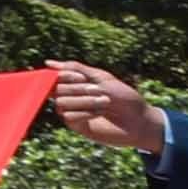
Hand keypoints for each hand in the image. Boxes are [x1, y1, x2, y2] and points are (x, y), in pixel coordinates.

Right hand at [38, 63, 167, 153]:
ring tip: (105, 102)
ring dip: (85, 101)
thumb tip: (48, 62)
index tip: (82, 77)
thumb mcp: (101, 77)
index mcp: (75, 82)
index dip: (64, 76)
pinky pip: (68, 116)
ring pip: (62, 103)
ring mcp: (72, 111)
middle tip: (99, 91)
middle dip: (79, 89)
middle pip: (58, 89)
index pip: (55, 76)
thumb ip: (75, 68)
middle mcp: (70, 96)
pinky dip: (84, 113)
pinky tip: (98, 113)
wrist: (139, 120)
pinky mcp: (77, 126)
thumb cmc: (123, 96)